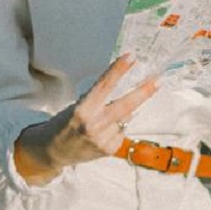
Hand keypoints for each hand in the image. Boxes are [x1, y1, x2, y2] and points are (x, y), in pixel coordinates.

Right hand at [13, 54, 158, 184]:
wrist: (53, 151)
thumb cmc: (64, 123)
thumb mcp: (77, 106)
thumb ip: (99, 100)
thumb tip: (127, 93)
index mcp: (82, 110)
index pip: (104, 86)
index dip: (118, 70)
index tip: (131, 57)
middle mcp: (94, 125)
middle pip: (126, 105)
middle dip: (143, 92)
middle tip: (157, 80)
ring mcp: (103, 139)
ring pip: (125, 118)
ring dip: (121, 114)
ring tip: (103, 120)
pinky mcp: (109, 149)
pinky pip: (122, 131)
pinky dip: (117, 127)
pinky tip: (103, 132)